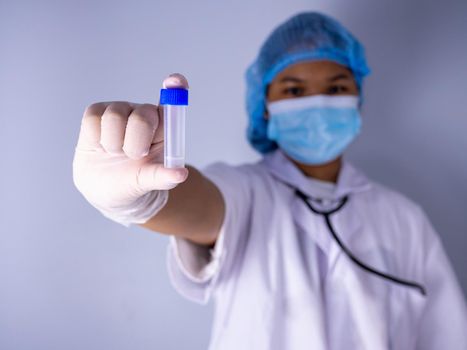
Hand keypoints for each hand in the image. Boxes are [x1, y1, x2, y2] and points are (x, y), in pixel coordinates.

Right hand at [72, 73, 189, 225]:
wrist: (106, 190)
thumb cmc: (135, 183)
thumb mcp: (150, 184)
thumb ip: (163, 177)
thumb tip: (181, 174)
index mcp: (164, 129)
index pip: (172, 104)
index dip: (175, 89)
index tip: (176, 81)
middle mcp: (144, 114)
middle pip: (143, 116)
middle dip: (136, 143)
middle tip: (134, 156)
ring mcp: (120, 112)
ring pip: (115, 117)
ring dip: (114, 145)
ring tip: (116, 155)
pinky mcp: (96, 114)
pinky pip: (94, 118)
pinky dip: (96, 139)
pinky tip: (100, 147)